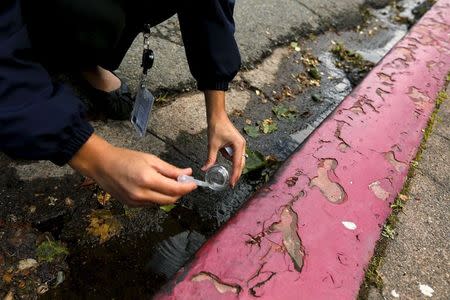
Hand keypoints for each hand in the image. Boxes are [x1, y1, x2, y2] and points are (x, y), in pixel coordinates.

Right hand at [69, 134, 196, 205]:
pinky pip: (151, 203)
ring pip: (161, 203)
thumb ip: (170, 169)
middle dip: (180, 192)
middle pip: (170, 200)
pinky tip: (154, 186)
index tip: (194, 184)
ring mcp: (136, 202)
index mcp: (148, 180)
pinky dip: (157, 196)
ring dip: (169, 195)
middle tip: (184, 182)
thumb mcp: (150, 159)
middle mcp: (142, 194)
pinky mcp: (131, 205)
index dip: (187, 187)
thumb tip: (187, 173)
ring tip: (168, 182)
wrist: (102, 165)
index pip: (175, 189)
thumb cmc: (125, 158)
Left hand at [202, 90, 246, 186]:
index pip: (237, 164)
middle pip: (241, 163)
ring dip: (234, 167)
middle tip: (231, 184)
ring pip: (238, 160)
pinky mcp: (236, 144)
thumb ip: (210, 158)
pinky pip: (235, 155)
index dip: (235, 175)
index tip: (232, 183)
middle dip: (236, 174)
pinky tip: (226, 162)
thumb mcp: (212, 145)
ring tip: (230, 177)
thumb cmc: (216, 127)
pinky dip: (231, 160)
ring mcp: (240, 144)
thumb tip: (205, 169)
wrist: (217, 116)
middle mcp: (242, 145)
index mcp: (238, 145)